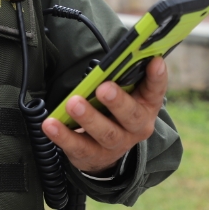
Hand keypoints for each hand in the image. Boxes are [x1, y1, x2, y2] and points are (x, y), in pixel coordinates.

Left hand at [42, 56, 166, 173]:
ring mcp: (116, 145)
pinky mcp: (92, 155)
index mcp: (146, 105)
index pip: (156, 90)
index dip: (157, 77)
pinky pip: (78, 146)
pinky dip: (63, 135)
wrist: (106, 151)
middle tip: (103, 88)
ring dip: (89, 117)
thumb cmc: (114, 111)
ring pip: (105, 133)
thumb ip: (122, 76)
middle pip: (131, 116)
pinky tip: (50, 124)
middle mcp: (136, 127)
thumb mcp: (124, 94)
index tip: (154, 61)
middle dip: (118, 101)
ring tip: (73, 103)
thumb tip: (115, 54)